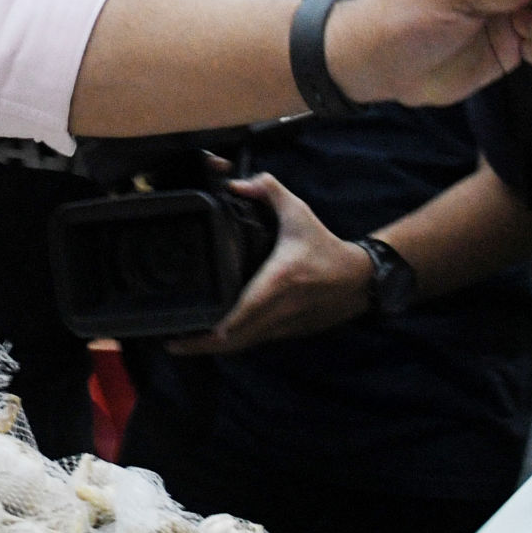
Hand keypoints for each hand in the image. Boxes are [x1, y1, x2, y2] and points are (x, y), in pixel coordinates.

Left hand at [168, 171, 375, 354]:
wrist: (360, 279)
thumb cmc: (324, 246)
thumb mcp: (298, 212)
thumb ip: (268, 190)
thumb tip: (235, 184)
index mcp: (279, 280)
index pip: (243, 311)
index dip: (216, 328)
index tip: (188, 331)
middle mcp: (279, 308)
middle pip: (235, 340)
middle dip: (201, 345)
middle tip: (171, 342)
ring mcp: (283, 325)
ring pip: (243, 345)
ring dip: (214, 348)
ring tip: (183, 343)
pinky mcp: (287, 333)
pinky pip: (254, 342)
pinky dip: (233, 344)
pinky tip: (212, 340)